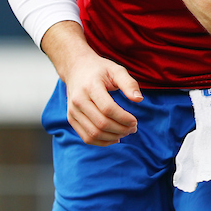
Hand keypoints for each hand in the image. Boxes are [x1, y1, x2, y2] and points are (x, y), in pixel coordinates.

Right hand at [41, 21, 141, 145]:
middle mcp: (78, 100)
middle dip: (121, 129)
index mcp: (90, 87)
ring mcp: (72, 111)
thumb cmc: (100, 70)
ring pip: (94, 134)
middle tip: (133, 128)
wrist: (76, 69)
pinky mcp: (71, 119)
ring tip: (126, 132)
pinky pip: (86, 137)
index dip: (124, 118)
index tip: (135, 121)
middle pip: (101, 123)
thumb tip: (139, 99)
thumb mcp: (116, 70)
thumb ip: (129, 84)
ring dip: (113, 137)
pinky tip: (115, 138)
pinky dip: (102, 142)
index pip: (108, 109)